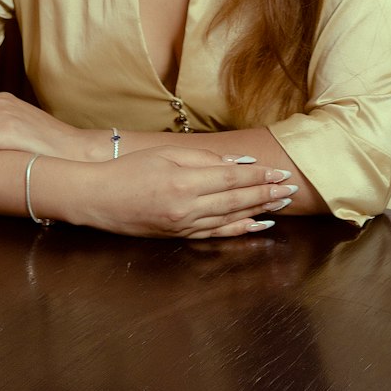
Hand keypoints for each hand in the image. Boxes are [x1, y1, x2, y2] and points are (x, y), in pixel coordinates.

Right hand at [47, 144, 298, 239]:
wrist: (99, 198)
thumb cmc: (130, 170)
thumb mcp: (167, 155)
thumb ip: (203, 159)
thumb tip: (237, 164)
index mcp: (185, 182)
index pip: (233, 179)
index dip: (260, 177)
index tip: (281, 173)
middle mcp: (188, 207)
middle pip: (237, 200)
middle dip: (267, 194)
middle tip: (291, 189)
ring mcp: (184, 225)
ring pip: (231, 218)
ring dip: (259, 211)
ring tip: (282, 205)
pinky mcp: (180, 235)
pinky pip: (216, 233)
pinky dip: (239, 229)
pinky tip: (257, 226)